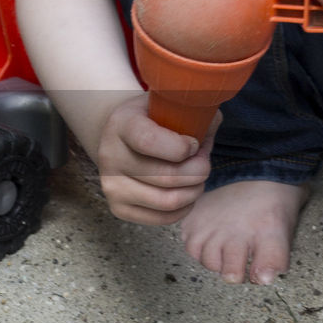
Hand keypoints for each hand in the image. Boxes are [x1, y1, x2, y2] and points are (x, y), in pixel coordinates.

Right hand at [96, 94, 214, 224]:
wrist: (121, 137)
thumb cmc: (152, 119)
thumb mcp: (168, 104)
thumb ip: (194, 109)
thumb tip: (212, 124)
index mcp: (121, 124)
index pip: (149, 141)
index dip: (181, 147)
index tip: (194, 143)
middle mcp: (110, 156)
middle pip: (167, 177)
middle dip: (199, 170)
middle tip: (203, 161)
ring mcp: (111, 185)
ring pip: (168, 201)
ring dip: (194, 191)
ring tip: (198, 177)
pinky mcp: (118, 208)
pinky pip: (163, 218)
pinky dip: (184, 207)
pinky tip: (186, 191)